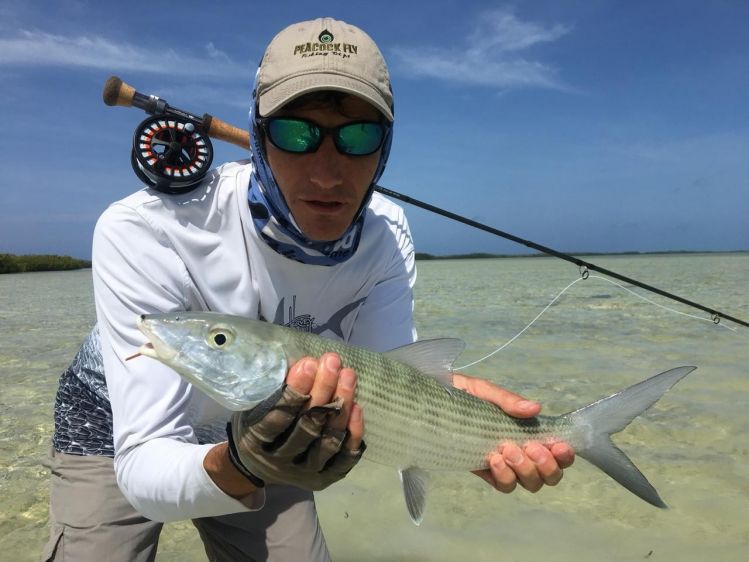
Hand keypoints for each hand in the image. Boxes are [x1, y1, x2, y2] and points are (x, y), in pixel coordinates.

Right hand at [227, 353, 364, 490]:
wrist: (259, 466)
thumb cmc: (258, 424)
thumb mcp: (254, 407)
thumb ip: (274, 390)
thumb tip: (306, 362)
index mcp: (256, 442)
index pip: (278, 416)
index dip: (295, 389)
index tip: (309, 362)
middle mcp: (281, 461)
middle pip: (307, 426)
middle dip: (322, 390)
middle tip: (333, 362)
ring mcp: (305, 473)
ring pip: (328, 441)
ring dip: (341, 406)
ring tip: (348, 375)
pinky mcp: (325, 478)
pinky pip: (345, 458)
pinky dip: (353, 433)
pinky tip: (357, 407)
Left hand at [452, 373, 574, 493]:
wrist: (426, 404)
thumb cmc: (459, 394)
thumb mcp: (483, 390)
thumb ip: (507, 400)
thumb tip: (535, 408)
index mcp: (525, 430)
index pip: (556, 452)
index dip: (564, 456)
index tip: (558, 446)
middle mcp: (519, 451)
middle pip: (547, 476)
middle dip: (545, 466)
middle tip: (529, 447)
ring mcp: (502, 464)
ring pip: (528, 484)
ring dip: (524, 470)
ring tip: (506, 449)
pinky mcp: (482, 471)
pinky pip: (502, 485)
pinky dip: (503, 476)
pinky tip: (492, 459)